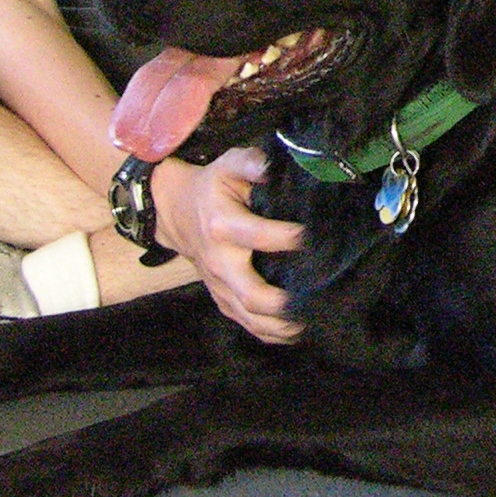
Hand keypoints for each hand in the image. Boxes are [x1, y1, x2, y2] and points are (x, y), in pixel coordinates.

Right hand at [149, 147, 308, 341]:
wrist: (177, 213)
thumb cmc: (213, 188)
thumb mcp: (228, 166)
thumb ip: (251, 162)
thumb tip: (273, 164)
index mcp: (224, 226)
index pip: (261, 236)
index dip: (291, 238)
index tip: (317, 237)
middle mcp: (220, 262)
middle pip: (252, 294)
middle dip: (285, 302)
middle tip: (318, 299)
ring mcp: (220, 286)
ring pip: (250, 317)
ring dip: (281, 326)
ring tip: (311, 322)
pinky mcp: (223, 299)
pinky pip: (246, 324)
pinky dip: (270, 334)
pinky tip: (294, 333)